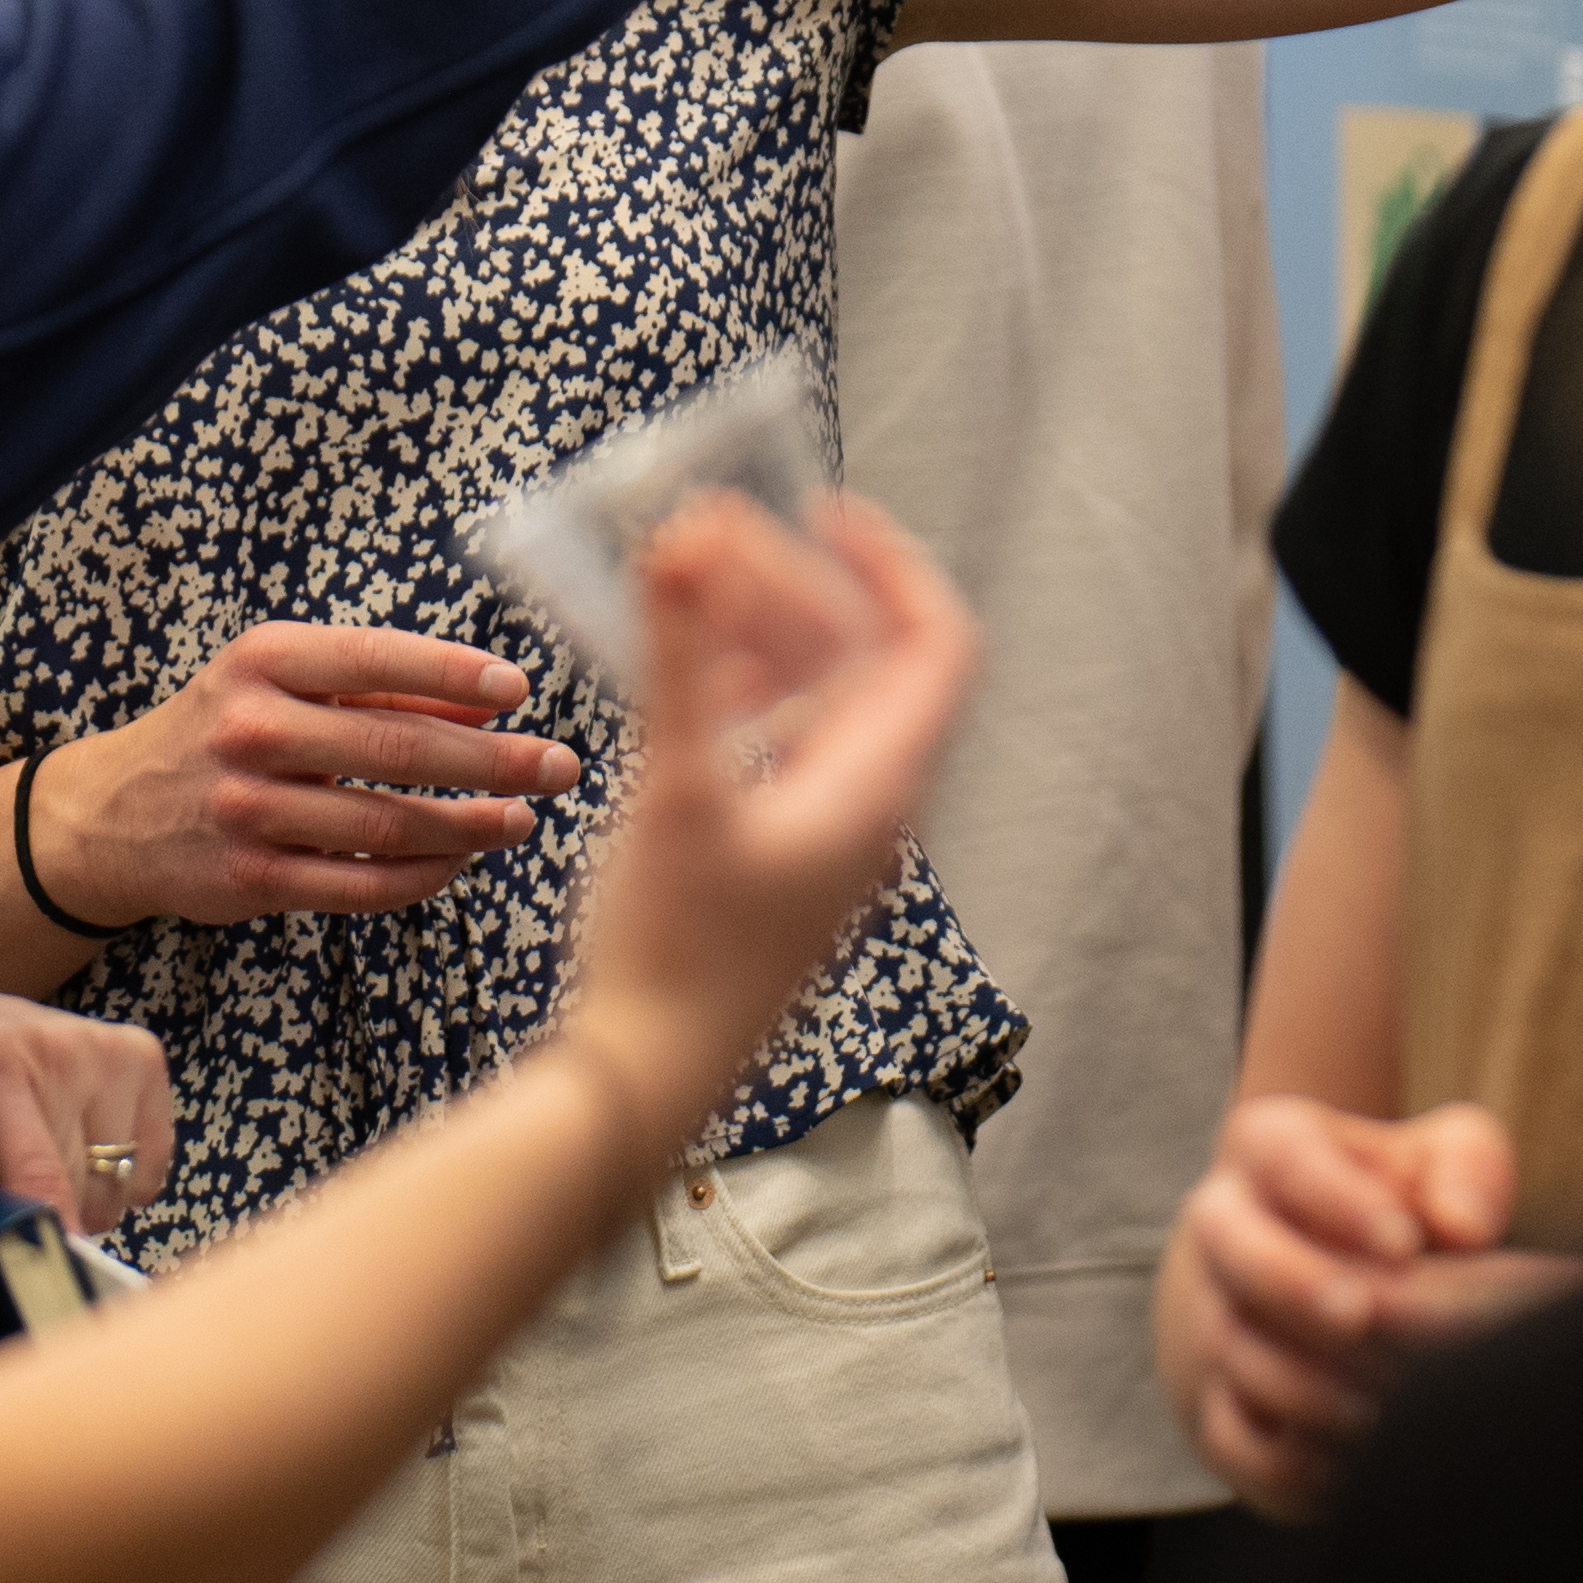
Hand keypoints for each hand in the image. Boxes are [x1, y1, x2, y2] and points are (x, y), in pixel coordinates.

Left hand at [0, 978, 175, 1237]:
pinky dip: (123, 1171)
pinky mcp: (142, 1054)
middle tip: (19, 1188)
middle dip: (55, 1209)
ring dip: (88, 1191)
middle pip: (84, 1189)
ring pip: (119, 1182)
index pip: (38, 1172)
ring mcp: (108, 1050)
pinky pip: (150, 1160)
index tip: (66, 1273)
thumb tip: (25, 1259)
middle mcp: (61, 1053)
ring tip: (48, 1157)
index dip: (53, 1230)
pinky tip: (86, 1143)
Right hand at [29, 625, 577, 929]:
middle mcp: (250, 731)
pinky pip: (359, 885)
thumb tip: (490, 698)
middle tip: (557, 765)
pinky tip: (460, 862)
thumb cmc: (221, 732)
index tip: (517, 687)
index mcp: (261, 662)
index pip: (373, 659)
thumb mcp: (278, 681)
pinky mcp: (251, 880)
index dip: (452, 673)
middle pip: (396, 748)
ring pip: (387, 825)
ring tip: (521, 819)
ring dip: (470, 826)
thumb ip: (378, 687)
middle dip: (492, 759)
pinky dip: (422, 877)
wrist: (112, 816)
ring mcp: (248, 811)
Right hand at [548, 495, 978, 1151]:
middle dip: (791, 581)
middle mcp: (865, 803)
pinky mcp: (772, 850)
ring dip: (757, 628)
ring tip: (683, 571)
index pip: (936, 646)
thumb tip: (684, 542)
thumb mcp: (675, 790)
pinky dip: (736, 684)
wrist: (647, 1073)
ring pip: (812, 697)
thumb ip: (680, 661)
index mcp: (876, 787)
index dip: (894, 565)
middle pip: (860, 658)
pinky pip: (775, 739)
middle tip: (709, 531)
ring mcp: (820, 828)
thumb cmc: (675, 950)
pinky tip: (674, 660)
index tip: (823, 508)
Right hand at [1150, 1094, 1582, 1518]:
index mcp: (1268, 1146)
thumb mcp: (1439, 1162)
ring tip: (1390, 1408)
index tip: (1405, 1242)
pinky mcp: (1211, 1403)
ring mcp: (1206, 1317)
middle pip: (1235, 1251)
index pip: (1286, 1157)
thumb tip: (1466, 1229)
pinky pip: (1232, 1442)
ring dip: (1312, 1388)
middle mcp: (1222, 1224)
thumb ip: (1466, 1170)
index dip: (1338, 1201)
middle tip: (1365, 1317)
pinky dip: (1293, 1466)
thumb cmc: (1396, 1209)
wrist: (1306, 1272)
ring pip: (1236, 1353)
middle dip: (1296, 1286)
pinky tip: (1362, 1469)